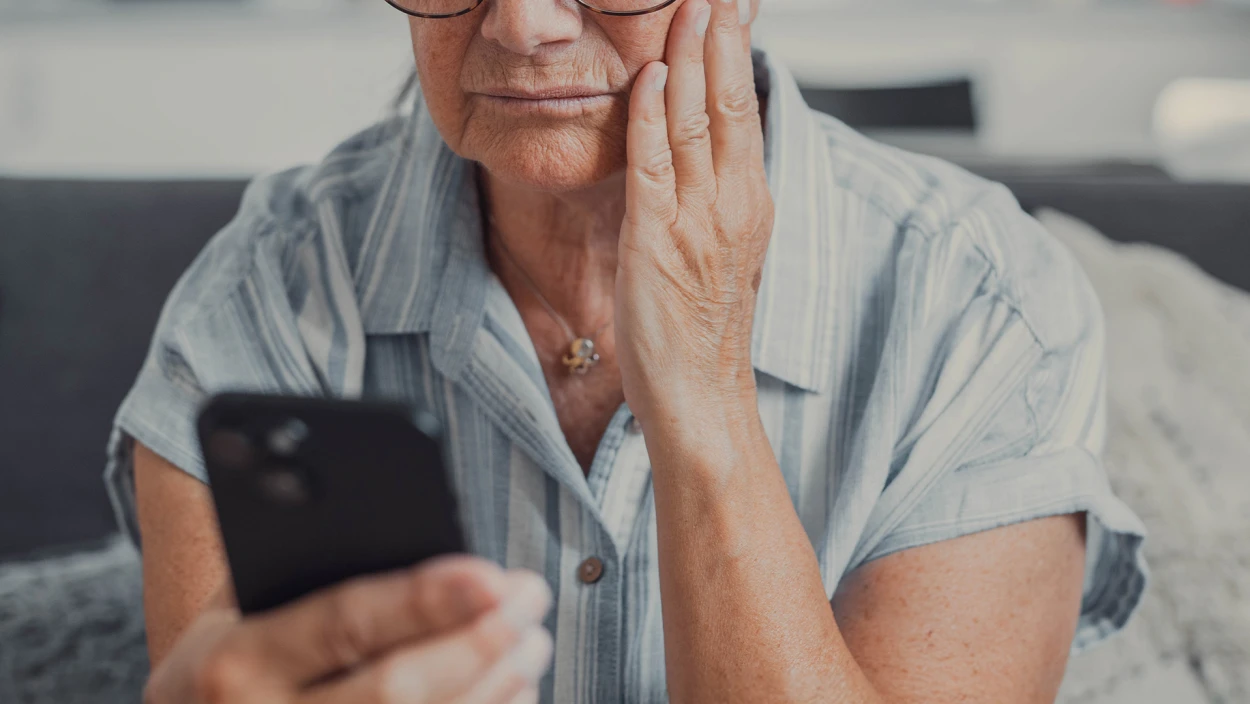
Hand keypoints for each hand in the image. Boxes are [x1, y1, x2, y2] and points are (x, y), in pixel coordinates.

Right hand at [144, 557, 552, 703]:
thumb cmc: (228, 662)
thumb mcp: (234, 609)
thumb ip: (303, 571)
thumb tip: (412, 530)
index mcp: (234, 661)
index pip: (345, 624)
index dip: (425, 600)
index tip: (493, 576)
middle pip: (396, 691)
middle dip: (478, 643)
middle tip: (531, 598)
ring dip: (494, 688)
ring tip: (531, 641)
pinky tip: (512, 692)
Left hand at [615, 0, 771, 429]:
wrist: (703, 395)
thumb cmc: (706, 327)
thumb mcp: (726, 247)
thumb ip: (718, 190)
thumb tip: (704, 142)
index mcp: (751, 202)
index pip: (744, 110)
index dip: (735, 54)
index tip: (728, 9)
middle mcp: (731, 203)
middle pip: (725, 102)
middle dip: (715, 38)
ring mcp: (696, 220)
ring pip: (692, 122)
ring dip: (684, 59)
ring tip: (681, 9)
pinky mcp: (656, 240)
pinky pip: (652, 166)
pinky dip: (647, 117)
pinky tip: (645, 77)